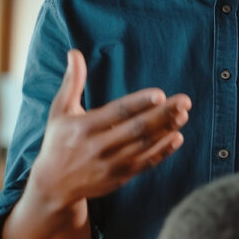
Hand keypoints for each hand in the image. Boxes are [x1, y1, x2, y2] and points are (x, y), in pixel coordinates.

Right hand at [28, 49, 191, 209]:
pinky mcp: (120, 178)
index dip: (139, 103)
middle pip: (136, 129)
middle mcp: (98, 147)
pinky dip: (163, 152)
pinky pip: (146, 164)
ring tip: (183, 114)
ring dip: (167, 130)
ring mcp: (111, 164)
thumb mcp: (59, 111)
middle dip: (163, 114)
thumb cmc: (58, 141)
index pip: (117, 113)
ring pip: (144, 146)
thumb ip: (72, 82)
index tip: (160, 94)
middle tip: (184, 101)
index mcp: (84, 128)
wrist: (54, 185)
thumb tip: (74, 53)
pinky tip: (177, 137)